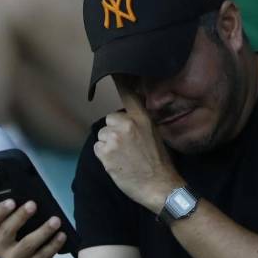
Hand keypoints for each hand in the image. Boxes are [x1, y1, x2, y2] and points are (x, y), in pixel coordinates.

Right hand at [0, 199, 66, 257]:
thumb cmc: (27, 247)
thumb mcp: (19, 235)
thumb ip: (20, 222)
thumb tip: (32, 204)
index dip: (1, 210)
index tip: (12, 201)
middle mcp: (0, 249)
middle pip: (6, 231)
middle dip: (20, 216)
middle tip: (33, 204)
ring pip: (27, 243)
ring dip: (43, 230)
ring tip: (55, 220)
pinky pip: (42, 255)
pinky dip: (53, 244)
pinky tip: (61, 235)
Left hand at [93, 89, 181, 212]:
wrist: (160, 186)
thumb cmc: (159, 163)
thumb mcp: (155, 135)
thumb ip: (140, 123)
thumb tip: (127, 118)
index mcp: (142, 119)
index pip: (128, 96)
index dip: (121, 82)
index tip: (114, 70)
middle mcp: (126, 124)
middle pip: (109, 120)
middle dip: (114, 132)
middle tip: (127, 147)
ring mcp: (114, 138)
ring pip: (102, 136)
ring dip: (108, 146)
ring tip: (124, 157)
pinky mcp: (105, 152)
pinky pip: (98, 149)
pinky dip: (104, 156)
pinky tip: (117, 164)